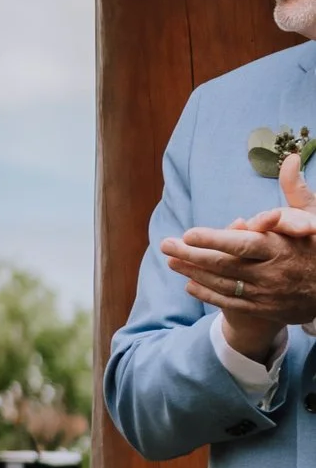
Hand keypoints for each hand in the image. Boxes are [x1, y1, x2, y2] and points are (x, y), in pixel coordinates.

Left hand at [165, 154, 315, 357]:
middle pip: (224, 265)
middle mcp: (270, 273)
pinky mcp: (263, 309)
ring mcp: (265, 294)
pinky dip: (208, 293)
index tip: (189, 233)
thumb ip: (296, 190)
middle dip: (192, 255)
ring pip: (223, 284)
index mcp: (281, 249)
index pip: (243, 244)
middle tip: (165, 244)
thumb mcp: (313, 216)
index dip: (215, 239)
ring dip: (194, 273)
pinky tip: (189, 284)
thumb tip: (290, 158)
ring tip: (171, 261)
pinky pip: (230, 302)